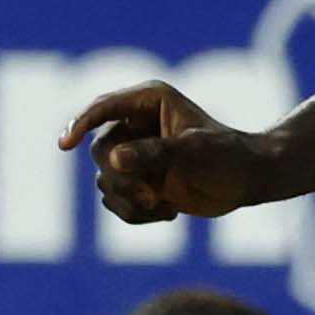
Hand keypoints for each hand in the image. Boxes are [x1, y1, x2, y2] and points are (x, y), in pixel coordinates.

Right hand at [63, 74, 256, 226]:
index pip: (102, 108)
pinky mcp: (137, 180)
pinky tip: (166, 212)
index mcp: (147, 101)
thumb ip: (153, 154)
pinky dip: (134, 212)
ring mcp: (134, 153)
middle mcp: (135, 124)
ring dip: (129, 200)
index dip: (80, 124)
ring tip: (162, 206)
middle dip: (122, 179)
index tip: (65, 145)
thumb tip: (112, 161)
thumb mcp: (192, 152)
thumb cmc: (228, 156)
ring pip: (104, 180)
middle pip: (100, 151)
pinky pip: (114, 200)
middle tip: (151, 195)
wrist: (249, 181)